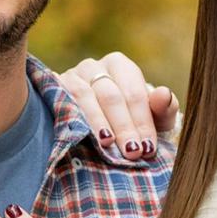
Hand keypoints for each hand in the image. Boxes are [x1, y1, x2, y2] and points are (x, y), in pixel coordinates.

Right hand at [58, 53, 178, 160]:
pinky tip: (81, 137)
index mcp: (119, 65)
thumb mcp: (153, 117)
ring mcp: (70, 76)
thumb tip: (163, 95)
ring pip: (85, 97)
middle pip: (110, 96)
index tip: (147, 148)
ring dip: (97, 123)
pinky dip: (73, 120)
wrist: (99, 126)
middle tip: (131, 152)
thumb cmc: (132, 120)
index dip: (142, 122)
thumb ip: (164, 108)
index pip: (133, 93)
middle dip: (122, 126)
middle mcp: (93, 66)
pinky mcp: (52, 89)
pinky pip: (62, 102)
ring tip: (107, 144)